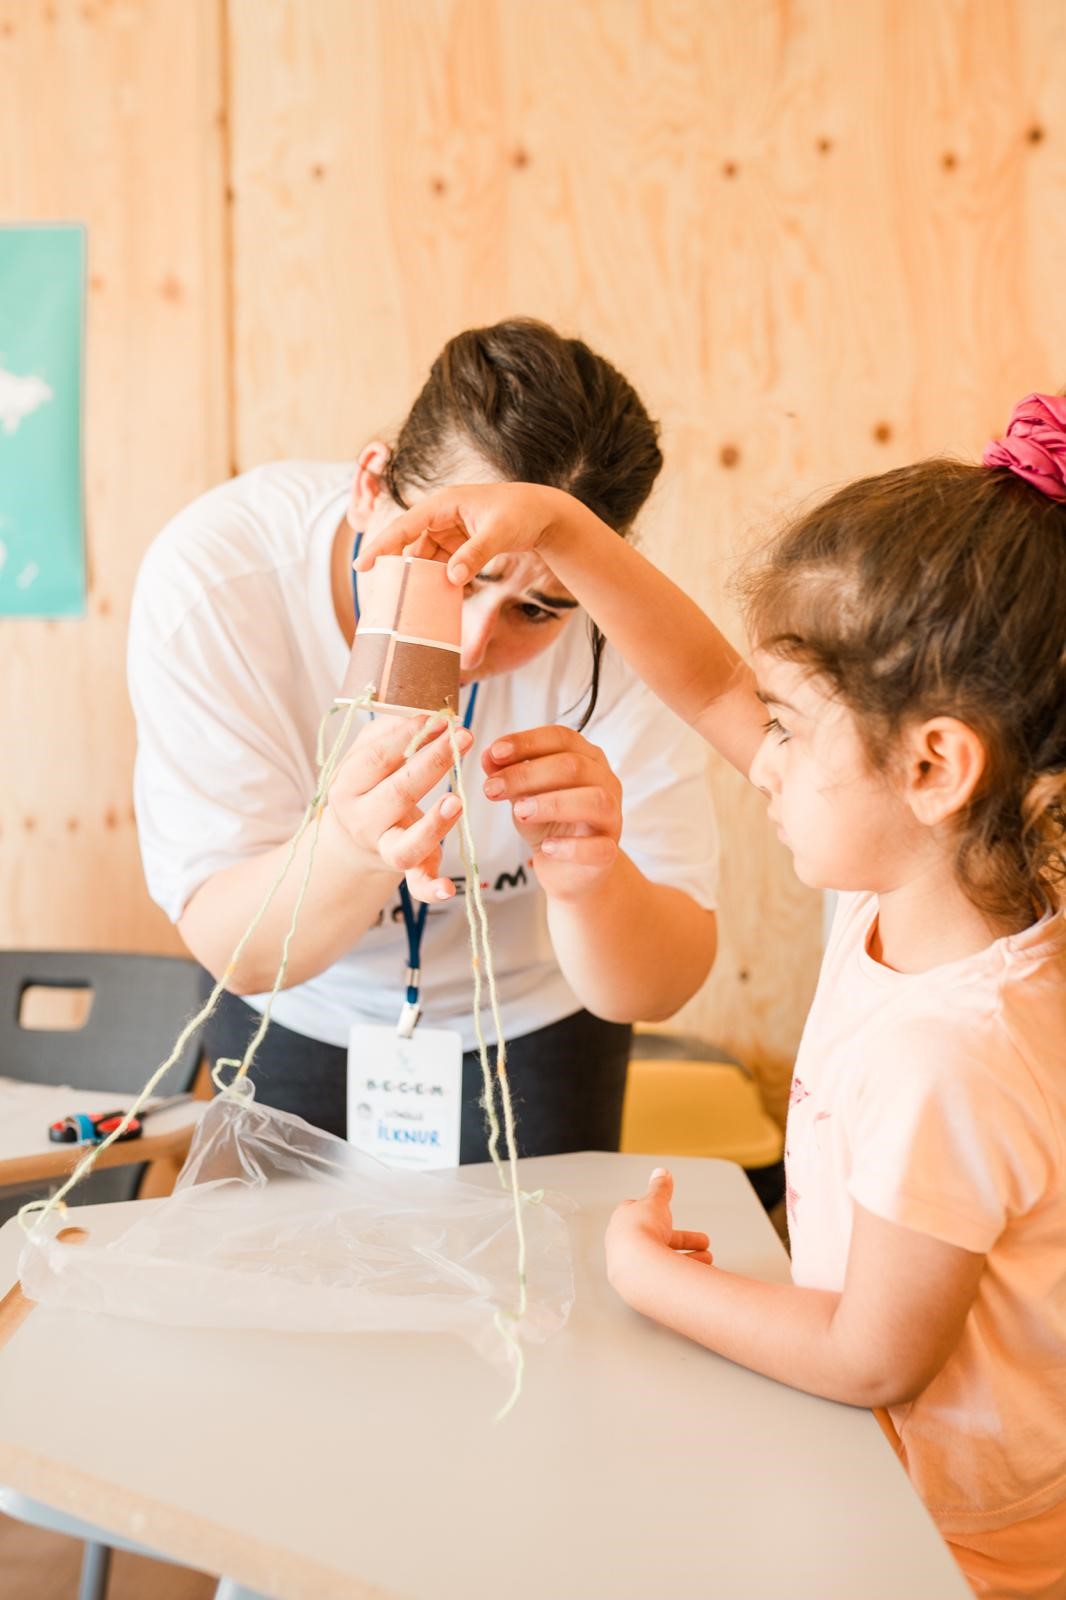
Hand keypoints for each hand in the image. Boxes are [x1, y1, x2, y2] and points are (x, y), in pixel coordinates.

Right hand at [327, 715, 471, 900]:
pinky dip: (432, 890)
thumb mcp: (368, 754)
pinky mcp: (404, 871)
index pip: (378, 758)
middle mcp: (362, 820)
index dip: (409, 735)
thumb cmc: (369, 784)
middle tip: (462, 736)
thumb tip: (418, 710)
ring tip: (458, 799)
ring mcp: (382, 848)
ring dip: (433, 824)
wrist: (353, 838)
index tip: (439, 716)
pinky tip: (450, 889)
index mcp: (348, 785)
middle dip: (431, 763)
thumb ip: (388, 732)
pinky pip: (417, 885)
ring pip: (406, 845)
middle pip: (397, 793)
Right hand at [353, 482, 579, 585]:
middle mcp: (442, 515)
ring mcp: (449, 529)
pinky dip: (437, 578)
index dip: (383, 545)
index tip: (363, 564)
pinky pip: (440, 562)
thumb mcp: (498, 534)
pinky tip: (436, 596)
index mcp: (445, 503)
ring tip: (411, 602)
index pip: (405, 525)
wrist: (544, 514)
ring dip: (420, 577)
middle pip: (410, 543)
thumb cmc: (522, 514)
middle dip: (399, 568)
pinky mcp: (459, 542)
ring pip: (424, 556)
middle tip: (385, 596)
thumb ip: (474, 555)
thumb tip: (451, 578)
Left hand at [483, 725, 622, 899]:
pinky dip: (571, 847)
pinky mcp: (609, 852)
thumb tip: (488, 756)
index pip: (561, 738)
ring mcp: (612, 817)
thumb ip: (508, 775)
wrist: (568, 869)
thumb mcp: (523, 795)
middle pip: (574, 766)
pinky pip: (599, 847)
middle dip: (527, 774)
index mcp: (586, 758)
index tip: (495, 752)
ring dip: (553, 804)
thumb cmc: (549, 824)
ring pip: (594, 800)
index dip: (527, 742)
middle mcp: (605, 782)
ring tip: (519, 813)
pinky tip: (547, 848)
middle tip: (492, 789)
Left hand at [605, 1169, 712, 1302]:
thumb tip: (661, 1172)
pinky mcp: (640, 1285)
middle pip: (658, 1240)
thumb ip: (660, 1188)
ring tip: (708, 1260)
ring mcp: (631, 1266)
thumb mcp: (656, 1202)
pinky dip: (682, 1273)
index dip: (660, 1214)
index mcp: (623, 1222)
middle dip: (684, 1240)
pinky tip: (696, 1274)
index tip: (672, 1216)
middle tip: (704, 1242)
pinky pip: (665, 1276)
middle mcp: (624, 1245)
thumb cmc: (642, 1231)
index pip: (641, 1215)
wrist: (638, 1268)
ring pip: (664, 1260)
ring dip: (689, 1258)